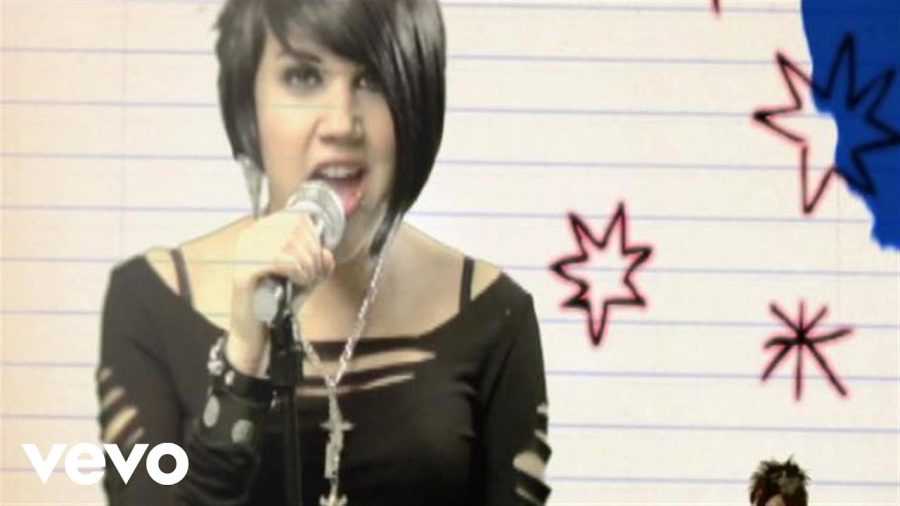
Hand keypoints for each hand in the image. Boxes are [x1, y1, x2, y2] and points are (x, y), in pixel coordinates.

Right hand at [227, 211, 335, 375]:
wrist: (255, 330)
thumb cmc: (278, 300)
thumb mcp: (305, 276)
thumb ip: (319, 262)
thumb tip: (326, 252)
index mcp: (263, 231)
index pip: (295, 217)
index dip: (314, 236)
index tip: (318, 257)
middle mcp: (250, 236)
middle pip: (292, 228)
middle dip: (312, 252)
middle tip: (314, 273)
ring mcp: (243, 253)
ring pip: (286, 242)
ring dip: (306, 263)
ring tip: (307, 280)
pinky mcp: (242, 272)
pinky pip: (275, 259)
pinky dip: (295, 270)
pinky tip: (298, 282)